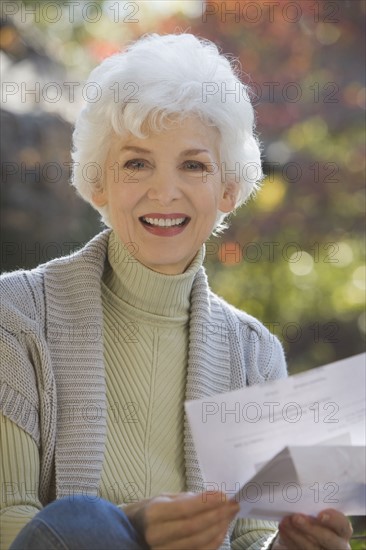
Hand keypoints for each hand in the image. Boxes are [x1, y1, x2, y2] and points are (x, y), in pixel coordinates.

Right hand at [123, 491, 239, 549]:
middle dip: (218, 515)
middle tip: (233, 505)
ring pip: (198, 544)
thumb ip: (187, 499)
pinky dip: (213, 543)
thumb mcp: (163, 498)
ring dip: (219, 529)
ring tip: (230, 516)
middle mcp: (156, 535)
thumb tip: (215, 497)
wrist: (131, 533)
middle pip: (194, 528)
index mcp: (153, 514)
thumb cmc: (150, 512)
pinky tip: (221, 531)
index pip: (185, 509)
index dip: (208, 503)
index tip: (225, 496)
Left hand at [272, 508, 352, 549]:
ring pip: (312, 548)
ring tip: (285, 522)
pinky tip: (283, 530)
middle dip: (311, 529)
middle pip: (329, 540)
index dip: (333, 520)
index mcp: (342, 530)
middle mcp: (337, 544)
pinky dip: (289, 540)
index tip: (320, 514)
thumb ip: (315, 504)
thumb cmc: (312, 514)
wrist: (303, 531)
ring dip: (296, 535)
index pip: (343, 525)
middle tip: (296, 518)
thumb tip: (301, 491)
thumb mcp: (316, 508)